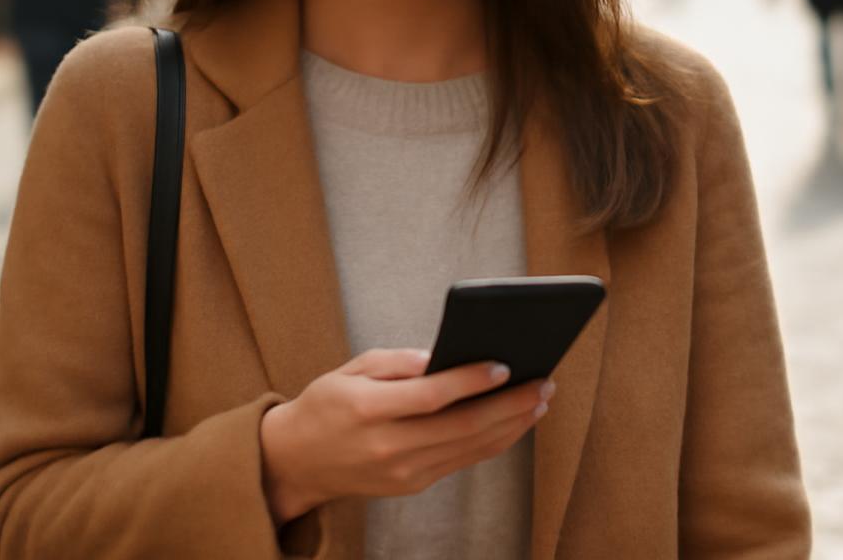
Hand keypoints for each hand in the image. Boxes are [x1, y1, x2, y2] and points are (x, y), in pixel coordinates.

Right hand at [258, 349, 551, 523]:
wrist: (299, 461)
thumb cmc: (328, 403)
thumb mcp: (351, 369)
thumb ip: (396, 362)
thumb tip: (441, 356)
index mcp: (368, 410)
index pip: (431, 396)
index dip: (471, 381)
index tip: (505, 365)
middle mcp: (388, 446)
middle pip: (462, 427)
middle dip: (510, 405)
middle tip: (543, 383)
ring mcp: (403, 472)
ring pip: (470, 449)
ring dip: (512, 425)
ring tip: (540, 400)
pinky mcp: (413, 485)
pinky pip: (462, 461)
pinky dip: (494, 441)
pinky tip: (514, 422)